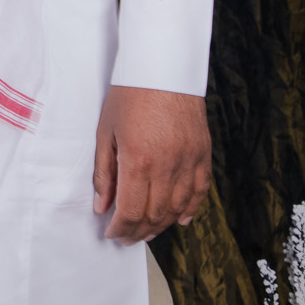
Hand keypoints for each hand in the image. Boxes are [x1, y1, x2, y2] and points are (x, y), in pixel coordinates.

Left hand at [92, 84, 210, 243]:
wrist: (163, 68)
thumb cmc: (130, 95)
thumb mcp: (106, 131)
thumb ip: (104, 172)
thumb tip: (102, 206)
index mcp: (138, 160)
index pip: (131, 210)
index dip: (120, 228)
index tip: (112, 233)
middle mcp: (167, 165)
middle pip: (154, 214)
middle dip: (138, 231)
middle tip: (127, 237)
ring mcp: (189, 161)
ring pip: (178, 208)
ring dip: (162, 224)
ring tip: (147, 231)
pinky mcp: (203, 154)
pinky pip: (200, 191)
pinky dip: (190, 209)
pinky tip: (179, 219)